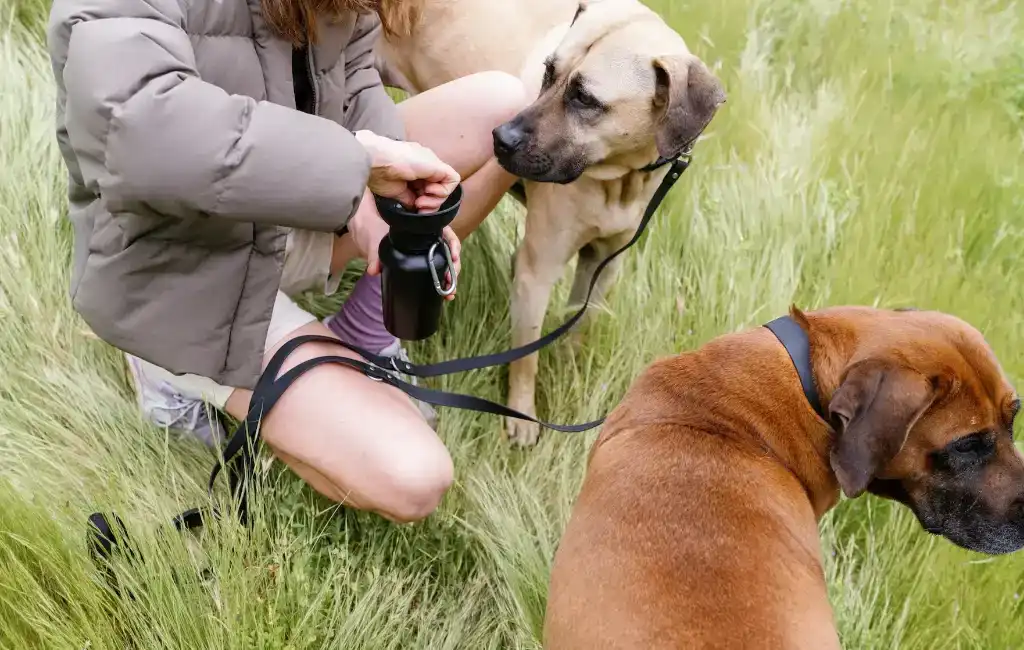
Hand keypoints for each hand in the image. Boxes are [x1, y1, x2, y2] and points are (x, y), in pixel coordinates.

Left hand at [345, 193, 462, 301]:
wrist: (367, 234)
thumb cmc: (373, 229)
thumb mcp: (374, 239)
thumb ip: (375, 254)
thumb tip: (373, 270)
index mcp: (424, 226)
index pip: (447, 233)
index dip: (453, 245)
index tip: (454, 257)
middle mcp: (430, 238)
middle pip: (449, 251)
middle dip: (453, 267)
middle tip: (449, 281)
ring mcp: (428, 250)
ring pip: (446, 262)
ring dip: (450, 278)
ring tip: (449, 293)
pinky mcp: (423, 262)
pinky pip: (437, 270)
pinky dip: (442, 282)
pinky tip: (445, 295)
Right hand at [355, 130, 459, 210]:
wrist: (375, 161)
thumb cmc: (378, 173)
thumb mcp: (396, 192)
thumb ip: (409, 198)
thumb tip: (416, 207)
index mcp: (414, 169)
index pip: (427, 189)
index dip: (426, 202)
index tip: (416, 207)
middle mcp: (425, 164)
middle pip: (438, 188)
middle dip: (432, 203)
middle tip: (419, 206)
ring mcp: (432, 163)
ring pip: (447, 185)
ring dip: (436, 200)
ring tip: (421, 201)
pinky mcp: (437, 165)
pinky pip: (453, 180)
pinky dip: (444, 191)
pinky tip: (429, 193)